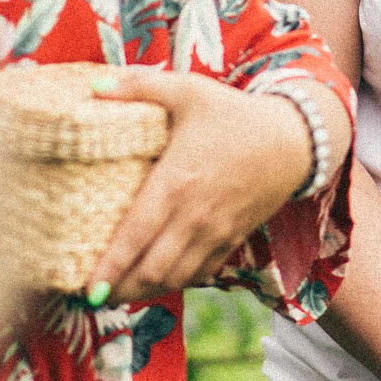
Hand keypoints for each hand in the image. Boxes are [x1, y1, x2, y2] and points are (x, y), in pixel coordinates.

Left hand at [81, 68, 313, 303]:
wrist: (293, 139)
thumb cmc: (234, 114)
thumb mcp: (188, 90)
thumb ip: (139, 85)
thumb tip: (94, 84)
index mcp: (177, 182)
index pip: (135, 236)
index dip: (110, 267)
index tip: (87, 288)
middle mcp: (195, 216)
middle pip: (152, 269)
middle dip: (120, 289)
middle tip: (93, 296)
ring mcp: (216, 232)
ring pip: (176, 278)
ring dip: (146, 291)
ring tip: (119, 294)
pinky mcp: (233, 239)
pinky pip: (201, 273)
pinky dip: (177, 283)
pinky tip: (159, 281)